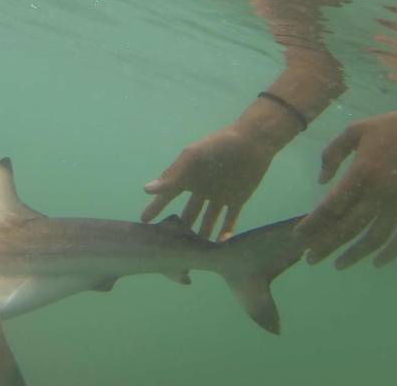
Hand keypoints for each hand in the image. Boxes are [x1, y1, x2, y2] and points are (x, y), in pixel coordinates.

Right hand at [142, 121, 286, 241]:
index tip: (144, 223)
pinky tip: (219, 245)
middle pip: (188, 212)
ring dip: (201, 234)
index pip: (168, 195)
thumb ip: (172, 175)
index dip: (156, 208)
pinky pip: (229, 220)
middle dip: (179, 227)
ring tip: (195, 254)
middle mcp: (201, 188)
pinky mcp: (237, 199)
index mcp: (188, 176)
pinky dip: (225, 232)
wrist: (253, 141)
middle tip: (171, 247)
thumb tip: (146, 190)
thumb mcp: (193, 157)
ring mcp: (219, 195)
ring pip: (207, 220)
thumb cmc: (219, 145)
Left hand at [295, 107, 396, 268]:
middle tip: (310, 259)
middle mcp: (379, 193)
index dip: (313, 223)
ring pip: (374, 238)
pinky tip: (376, 262)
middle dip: (325, 245)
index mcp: (361, 172)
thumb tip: (321, 181)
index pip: (331, 206)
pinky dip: (390, 253)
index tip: (299, 236)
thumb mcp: (355, 130)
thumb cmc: (393, 128)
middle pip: (347, 227)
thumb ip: (332, 152)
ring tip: (338, 264)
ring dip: (354, 254)